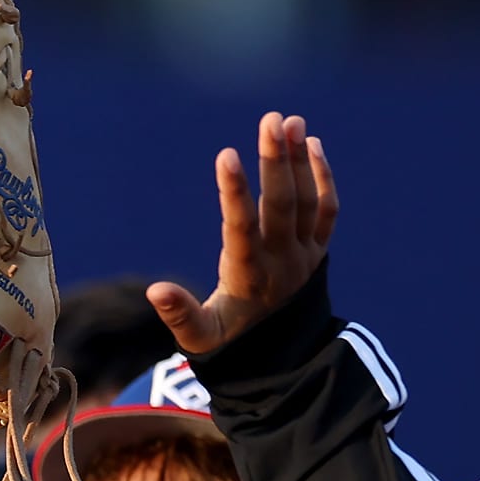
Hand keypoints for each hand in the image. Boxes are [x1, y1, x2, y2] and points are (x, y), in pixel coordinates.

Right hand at [147, 112, 337, 354]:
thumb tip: (154, 289)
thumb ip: (179, 313)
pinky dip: (322, 178)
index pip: (241, 227)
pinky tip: (312, 144)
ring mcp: (303, 254)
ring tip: (289, 121)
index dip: (235, 192)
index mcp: (248, 277)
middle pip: (281, 204)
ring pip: (304, 201)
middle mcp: (281, 261)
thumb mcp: (198, 337)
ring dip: (297, 159)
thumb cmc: (228, 343)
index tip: (227, 155)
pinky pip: (326, 210)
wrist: (279, 360)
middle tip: (271, 120)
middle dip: (275, 160)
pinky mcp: (316, 251)